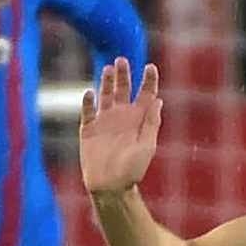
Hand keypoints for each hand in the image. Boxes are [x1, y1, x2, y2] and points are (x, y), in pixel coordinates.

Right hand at [80, 58, 163, 197]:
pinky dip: (87, 101)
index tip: (150, 66)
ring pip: (105, 94)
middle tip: (122, 60)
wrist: (110, 186)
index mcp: (139, 119)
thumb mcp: (147, 146)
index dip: (148, 80)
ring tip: (108, 69)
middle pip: (123, 89)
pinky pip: (87, 111)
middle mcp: (122, 116)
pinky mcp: (89, 129)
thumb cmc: (132, 169)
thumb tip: (158, 100)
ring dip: (106, 81)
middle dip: (123, 74)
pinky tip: (90, 92)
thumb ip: (151, 123)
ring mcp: (105, 121)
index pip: (145, 94)